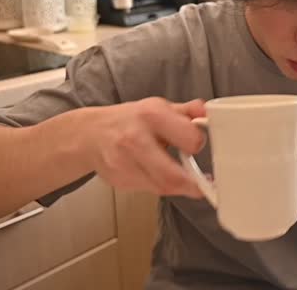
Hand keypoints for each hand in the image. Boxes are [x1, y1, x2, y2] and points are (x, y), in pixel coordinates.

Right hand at [79, 97, 206, 197]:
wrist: (90, 134)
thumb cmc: (130, 120)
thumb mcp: (159, 107)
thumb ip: (187, 111)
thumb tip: (207, 113)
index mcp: (152, 115)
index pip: (189, 139)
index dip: (197, 143)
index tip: (197, 145)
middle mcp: (136, 139)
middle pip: (172, 176)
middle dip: (193, 184)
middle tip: (203, 183)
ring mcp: (124, 163)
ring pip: (162, 187)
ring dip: (178, 187)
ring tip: (185, 178)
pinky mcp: (119, 181)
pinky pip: (149, 190)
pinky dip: (160, 186)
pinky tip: (159, 175)